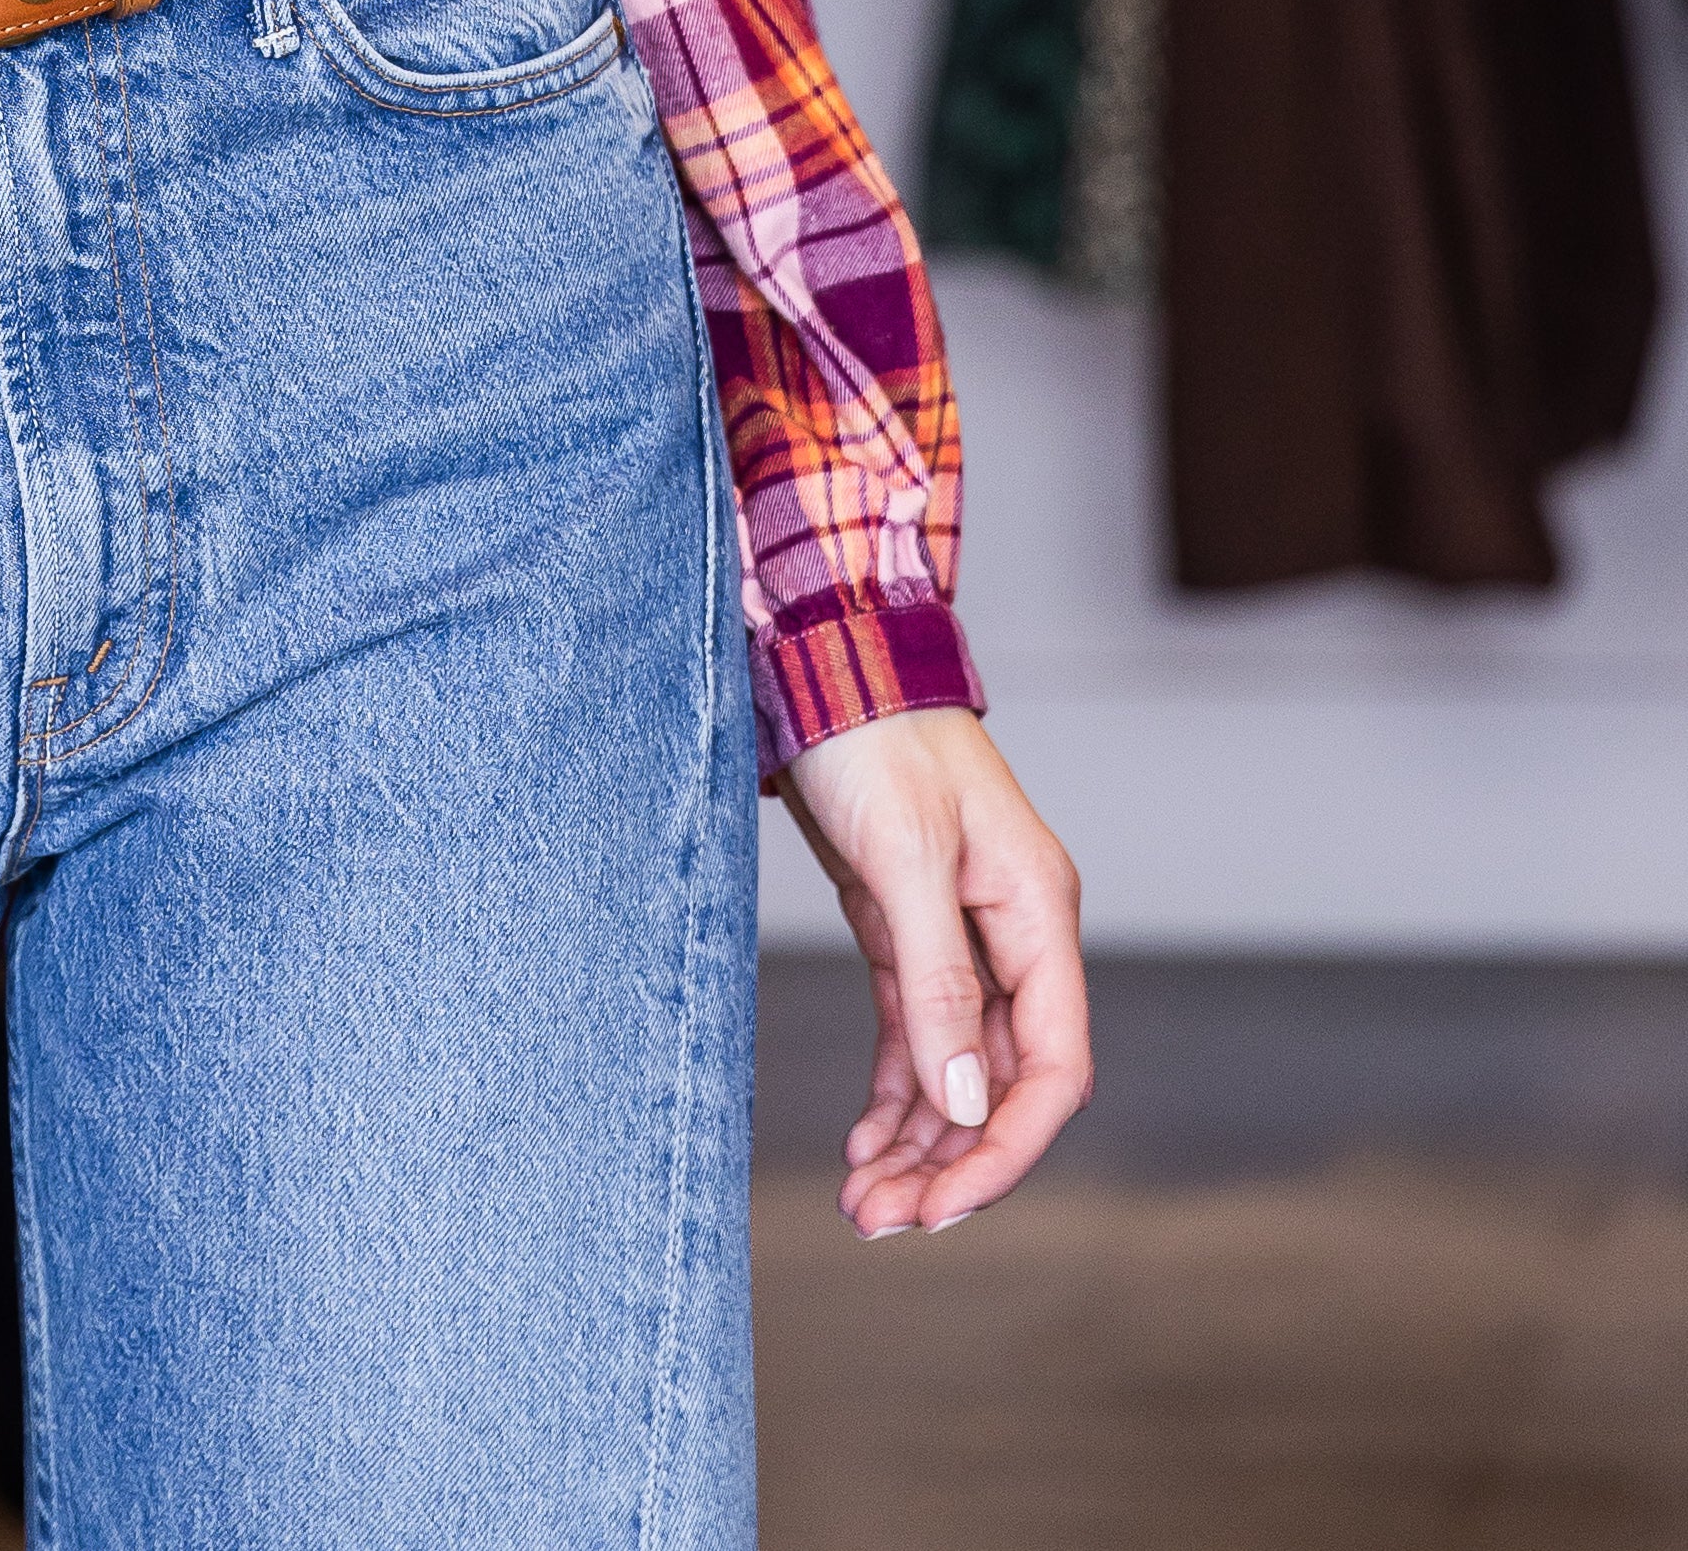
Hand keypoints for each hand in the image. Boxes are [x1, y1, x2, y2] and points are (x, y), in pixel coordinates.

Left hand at [779, 706, 1087, 1237]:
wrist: (824, 657)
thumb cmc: (875, 736)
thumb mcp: (904, 859)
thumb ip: (936, 982)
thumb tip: (967, 1099)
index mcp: (1038, 914)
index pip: (1053, 1066)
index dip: (1006, 1147)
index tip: (942, 1205)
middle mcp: (1012, 934)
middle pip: (1004, 1081)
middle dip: (951, 1159)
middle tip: (881, 1221)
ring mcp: (962, 935)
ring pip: (958, 1069)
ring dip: (920, 1140)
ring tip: (864, 1202)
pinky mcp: (907, 928)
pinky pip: (917, 1035)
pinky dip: (896, 1094)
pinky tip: (867, 1143)